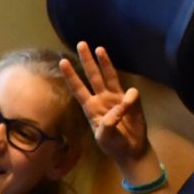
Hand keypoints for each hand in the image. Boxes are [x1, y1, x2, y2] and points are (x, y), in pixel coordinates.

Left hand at [59, 42, 150, 169]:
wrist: (131, 150)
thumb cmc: (114, 145)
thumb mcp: (105, 138)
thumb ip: (108, 124)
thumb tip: (119, 107)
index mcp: (90, 108)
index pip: (78, 89)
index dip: (71, 76)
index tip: (63, 62)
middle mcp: (101, 99)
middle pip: (92, 76)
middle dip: (87, 60)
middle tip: (81, 44)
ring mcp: (116, 98)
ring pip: (109, 76)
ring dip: (105, 62)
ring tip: (99, 49)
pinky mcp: (131, 101)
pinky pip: (131, 93)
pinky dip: (130, 98)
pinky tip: (129, 108)